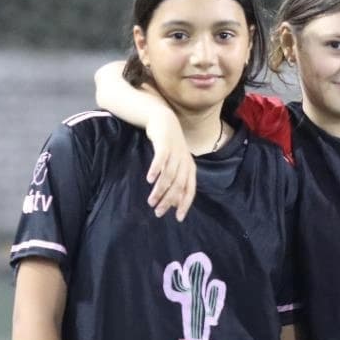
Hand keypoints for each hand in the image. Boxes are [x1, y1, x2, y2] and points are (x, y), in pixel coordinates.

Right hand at [145, 106, 195, 220]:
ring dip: (160, 189)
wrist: (164, 121)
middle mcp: (185, 162)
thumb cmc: (169, 147)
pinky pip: (161, 159)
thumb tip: (174, 204)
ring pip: (169, 175)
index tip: (178, 218)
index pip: (190, 190)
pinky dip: (156, 169)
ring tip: (151, 200)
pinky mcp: (165, 144)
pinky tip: (149, 179)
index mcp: (190, 168)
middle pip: (179, 185)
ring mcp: (176, 152)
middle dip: (169, 201)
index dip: (185, 204)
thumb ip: (176, 182)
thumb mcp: (175, 165)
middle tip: (158, 212)